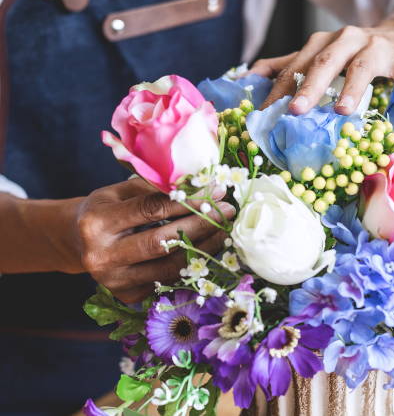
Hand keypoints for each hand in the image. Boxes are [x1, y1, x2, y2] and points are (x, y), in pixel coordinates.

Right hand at [75, 178, 234, 302]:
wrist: (77, 241)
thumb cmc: (106, 209)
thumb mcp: (121, 190)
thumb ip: (155, 188)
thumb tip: (202, 186)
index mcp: (98, 222)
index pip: (152, 210)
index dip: (188, 201)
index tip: (216, 192)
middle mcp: (102, 256)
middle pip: (162, 242)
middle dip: (201, 225)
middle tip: (227, 212)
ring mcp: (114, 281)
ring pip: (169, 267)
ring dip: (203, 248)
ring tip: (224, 231)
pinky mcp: (126, 295)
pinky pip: (167, 280)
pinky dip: (190, 265)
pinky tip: (208, 250)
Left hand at [251, 13, 393, 122]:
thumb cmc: (352, 52)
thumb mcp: (318, 54)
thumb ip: (285, 64)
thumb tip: (247, 76)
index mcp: (321, 43)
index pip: (296, 66)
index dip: (279, 90)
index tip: (263, 114)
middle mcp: (347, 40)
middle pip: (324, 62)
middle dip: (309, 85)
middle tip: (295, 110)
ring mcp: (378, 47)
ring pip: (362, 66)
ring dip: (353, 88)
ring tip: (343, 111)